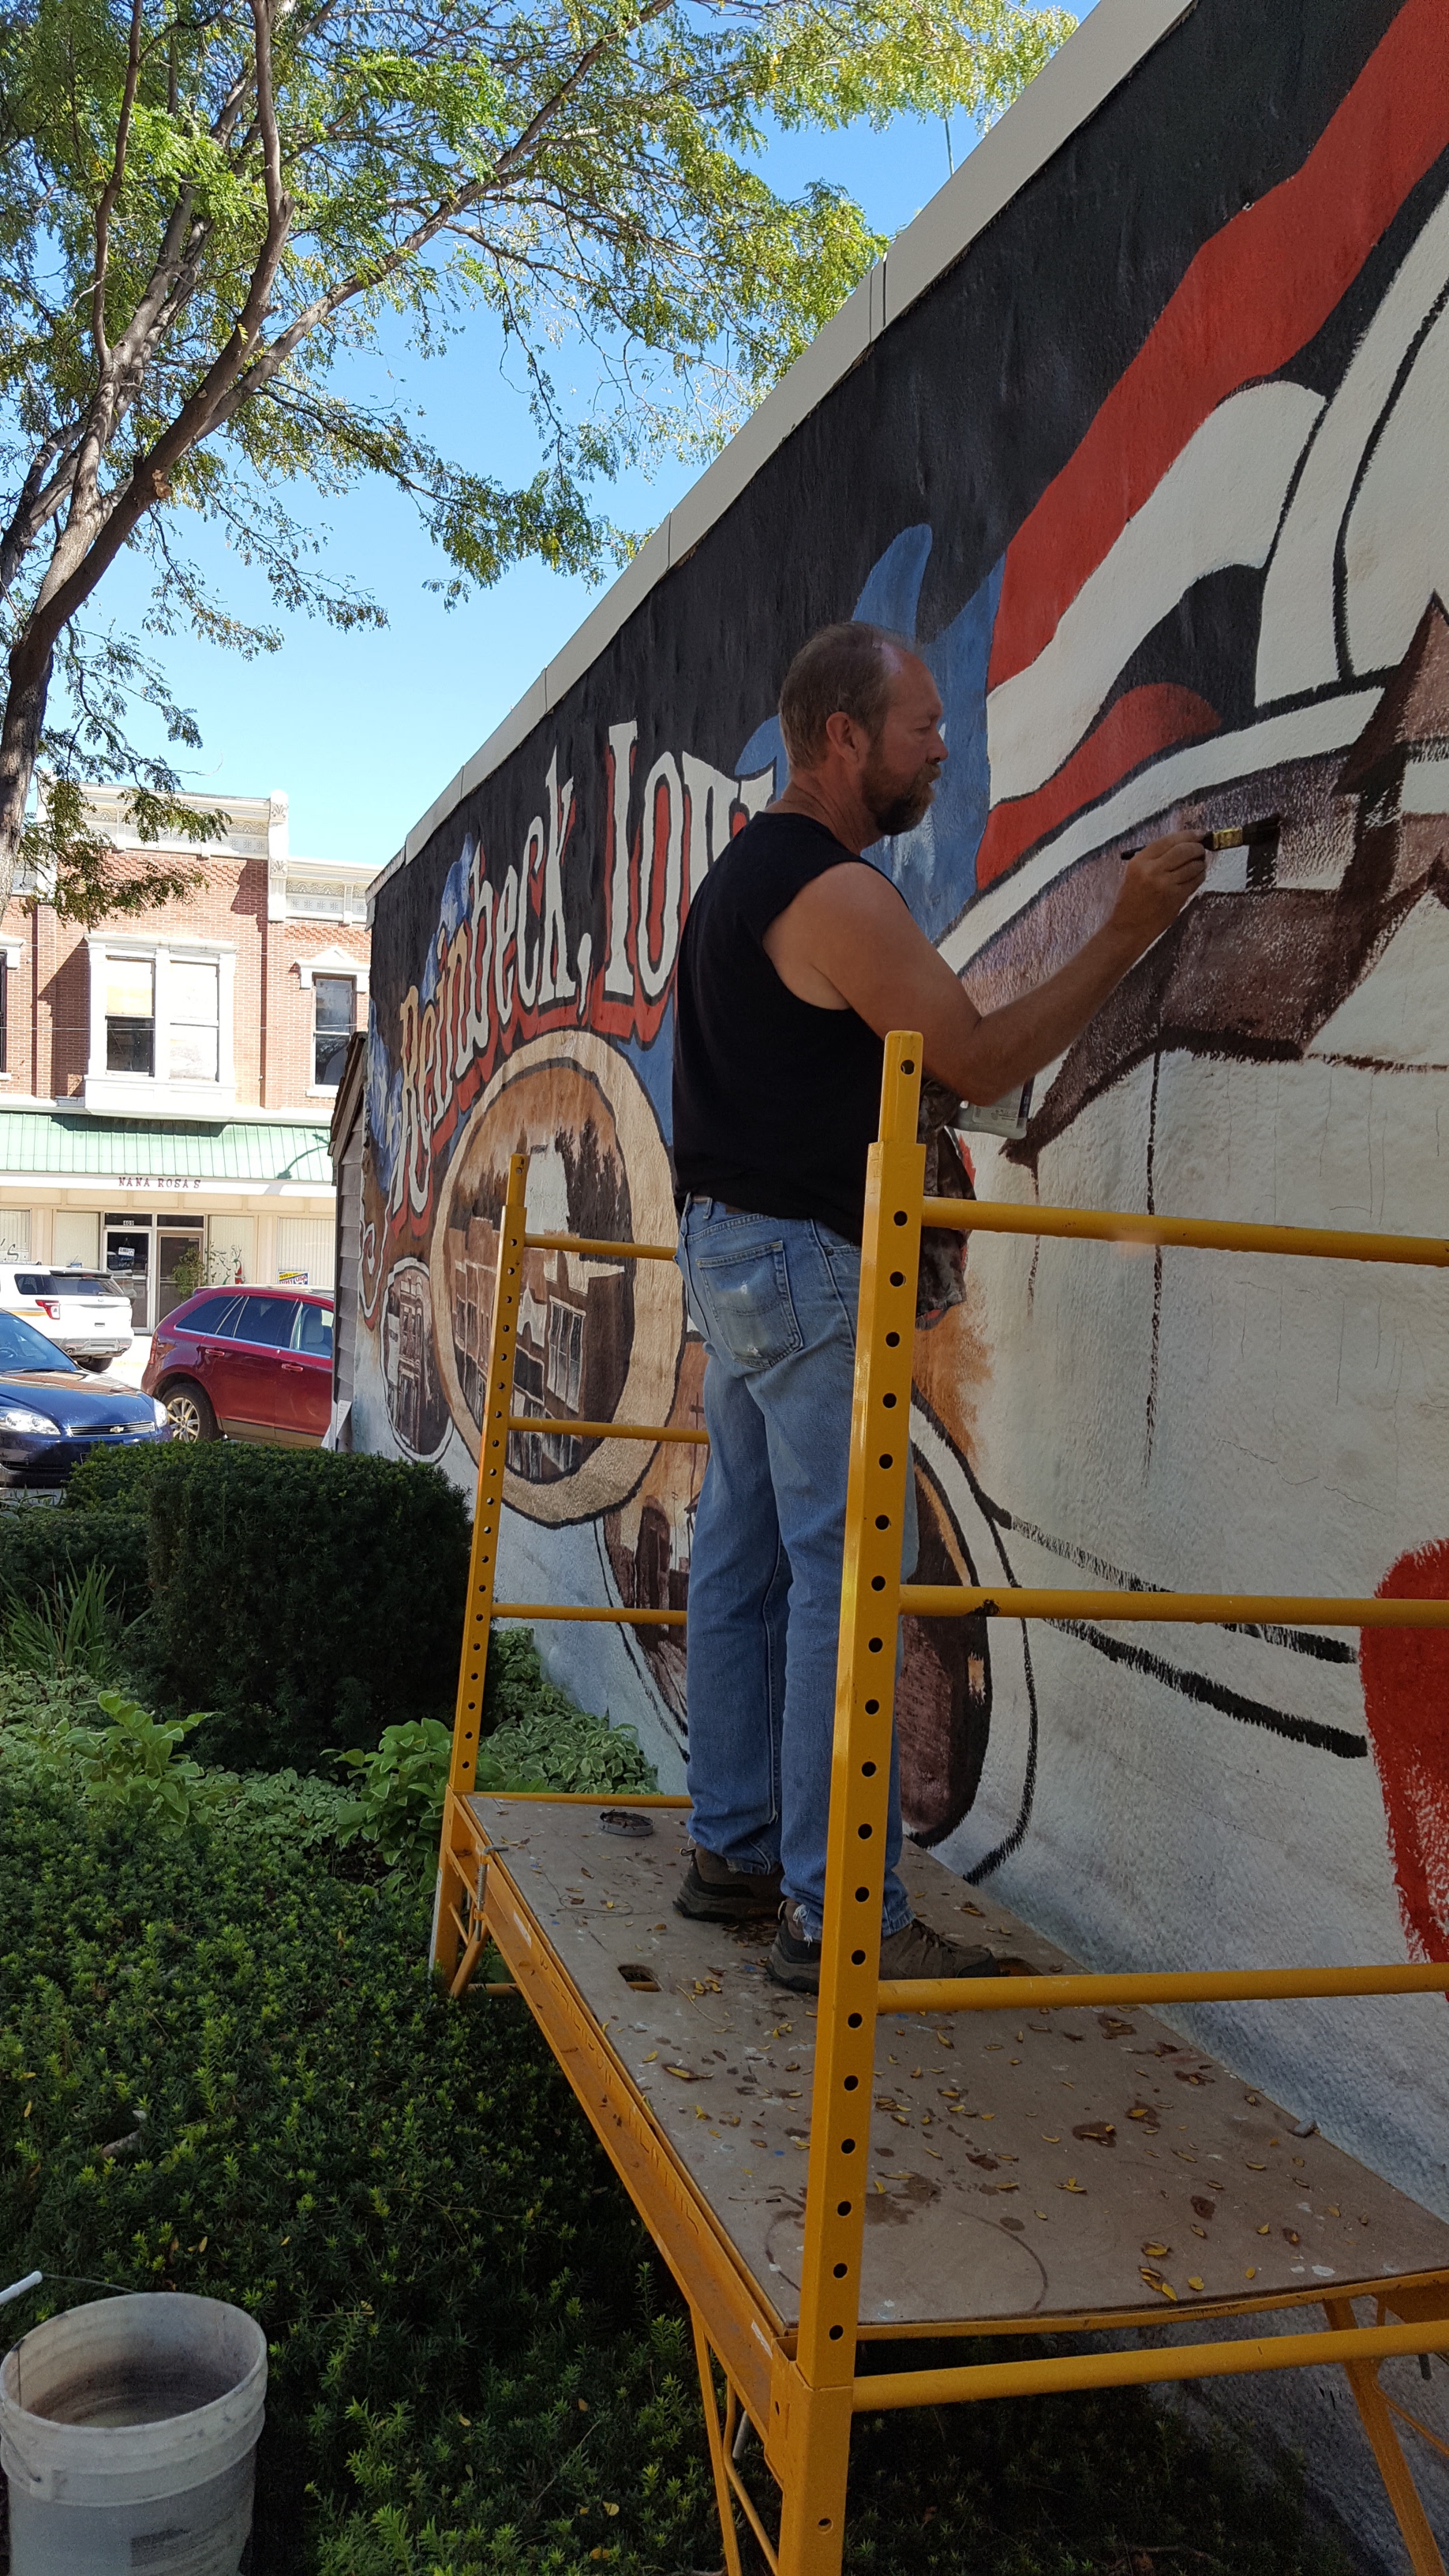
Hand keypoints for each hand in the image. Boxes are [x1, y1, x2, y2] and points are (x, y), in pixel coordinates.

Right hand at [1109, 833, 1206, 950]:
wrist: (1128, 928)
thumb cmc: (1131, 901)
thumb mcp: (1134, 874)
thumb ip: (1155, 858)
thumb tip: (1183, 844)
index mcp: (1139, 862)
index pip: (1169, 840)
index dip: (1188, 835)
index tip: (1198, 834)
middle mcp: (1152, 870)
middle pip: (1184, 850)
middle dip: (1197, 847)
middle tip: (1201, 849)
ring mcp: (1166, 885)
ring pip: (1194, 865)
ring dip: (1200, 863)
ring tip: (1198, 864)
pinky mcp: (1176, 897)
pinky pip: (1195, 881)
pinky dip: (1200, 875)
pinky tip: (1196, 876)